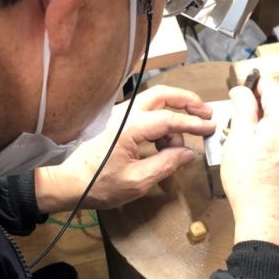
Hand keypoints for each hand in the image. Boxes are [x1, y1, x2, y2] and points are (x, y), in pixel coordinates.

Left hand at [35, 85, 214, 211]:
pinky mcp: (118, 122)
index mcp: (131, 127)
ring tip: (181, 144)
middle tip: (205, 112)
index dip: (193, 123)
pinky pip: (146, 114)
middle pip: (162, 94)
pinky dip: (161, 123)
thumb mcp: (137, 181)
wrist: (67, 182)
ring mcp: (120, 115)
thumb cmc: (98, 184)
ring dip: (174, 115)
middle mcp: (126, 114)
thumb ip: (166, 164)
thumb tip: (189, 153)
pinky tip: (166, 145)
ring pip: (154, 102)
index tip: (211, 127)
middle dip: (187, 100)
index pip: (170, 118)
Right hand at [221, 76, 278, 262]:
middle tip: (248, 103)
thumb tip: (242, 92)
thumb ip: (242, 109)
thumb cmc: (253, 187)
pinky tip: (268, 138)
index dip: (253, 82)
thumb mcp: (237, 141)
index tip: (242, 85)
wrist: (272, 223)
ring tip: (257, 122)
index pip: (272, 85)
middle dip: (270, 92)